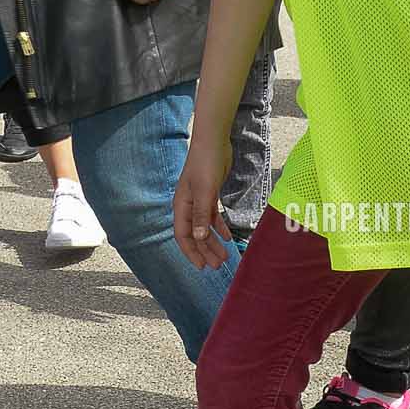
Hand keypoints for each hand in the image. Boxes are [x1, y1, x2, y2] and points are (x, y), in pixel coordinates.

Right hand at [173, 139, 233, 269]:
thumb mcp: (205, 191)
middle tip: (218, 265)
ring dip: (213, 242)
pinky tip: (227, 237)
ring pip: (204, 228)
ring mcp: (198, 201)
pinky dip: (219, 228)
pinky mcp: (209, 195)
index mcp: (182, 206)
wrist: (214, 142)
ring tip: (225, 256)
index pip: (183, 235)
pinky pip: (212, 217)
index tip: (202, 267)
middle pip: (195, 235)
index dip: (191, 252)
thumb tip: (199, 238)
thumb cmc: (206, 163)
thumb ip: (201, 215)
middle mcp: (188, 206)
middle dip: (205, 251)